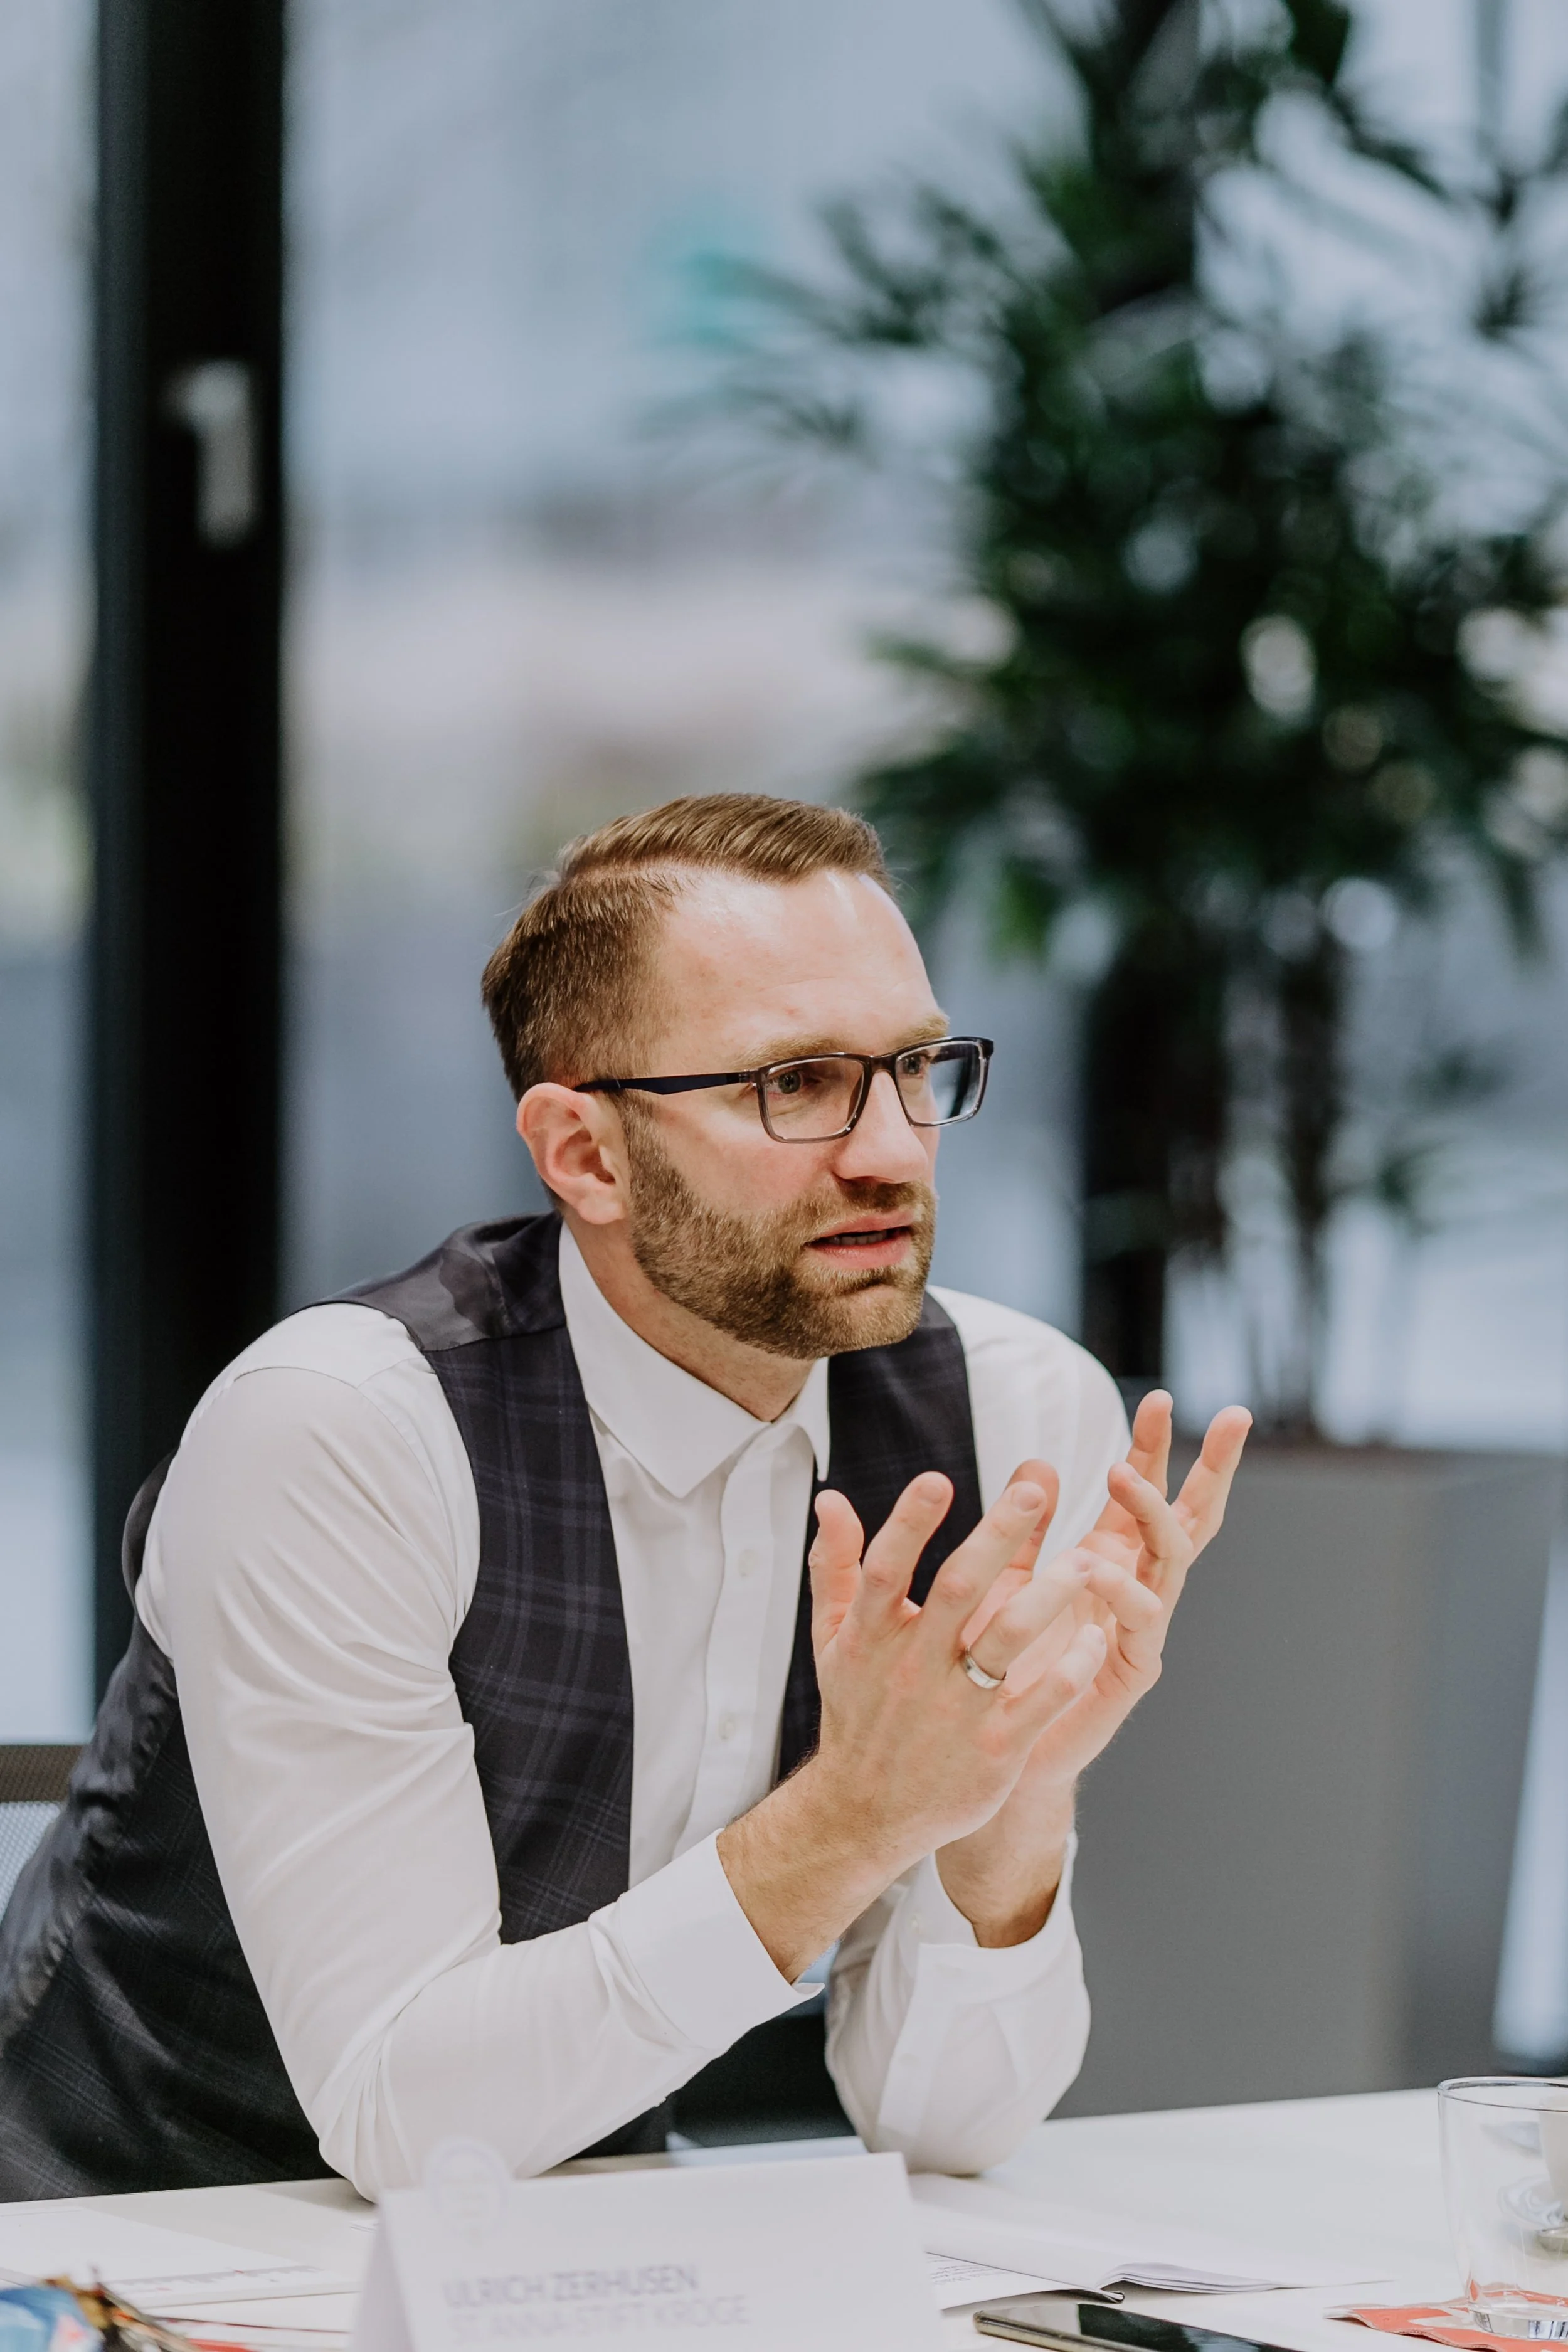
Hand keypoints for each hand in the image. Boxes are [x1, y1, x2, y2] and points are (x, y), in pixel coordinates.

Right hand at [716, 1464, 1109, 1978]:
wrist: (866, 1812)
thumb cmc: (858, 1711)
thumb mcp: (833, 1640)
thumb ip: (835, 1565)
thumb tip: (830, 1498)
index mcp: (870, 1636)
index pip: (886, 1570)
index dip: (909, 1524)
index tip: (938, 1479)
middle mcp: (913, 1668)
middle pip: (956, 1590)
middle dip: (996, 1537)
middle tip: (1034, 1490)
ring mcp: (955, 1710)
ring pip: (1007, 1641)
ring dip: (1050, 1595)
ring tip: (1090, 1558)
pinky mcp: (994, 1750)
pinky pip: (1041, 1702)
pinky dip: (1070, 1667)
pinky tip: (1096, 1635)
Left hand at [935, 1391, 1251, 1940]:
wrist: (988, 1750)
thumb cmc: (996, 1661)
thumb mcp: (1005, 1579)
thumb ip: (1023, 1523)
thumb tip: (1038, 1456)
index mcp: (1106, 1560)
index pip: (1141, 1494)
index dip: (1155, 1449)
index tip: (1165, 1398)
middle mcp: (1133, 1589)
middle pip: (1185, 1517)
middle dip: (1210, 1468)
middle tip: (1233, 1418)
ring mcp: (1140, 1629)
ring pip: (1170, 1561)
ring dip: (1150, 1513)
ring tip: (1120, 1476)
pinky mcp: (1130, 1671)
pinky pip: (1140, 1623)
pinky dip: (1124, 1592)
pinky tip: (1100, 1569)